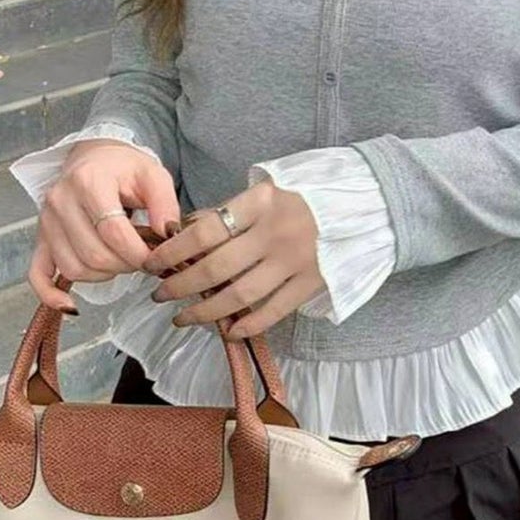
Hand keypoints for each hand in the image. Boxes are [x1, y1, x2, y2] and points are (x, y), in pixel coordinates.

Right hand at [28, 139, 179, 311]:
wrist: (93, 158)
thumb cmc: (124, 168)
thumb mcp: (153, 175)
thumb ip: (165, 204)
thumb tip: (169, 235)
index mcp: (89, 181)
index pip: (113, 232)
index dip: (138, 254)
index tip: (155, 259)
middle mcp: (60, 200)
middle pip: (94, 254)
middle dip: (125, 265)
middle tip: (141, 258)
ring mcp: (46, 221)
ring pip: (74, 268)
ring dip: (103, 276)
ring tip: (119, 260)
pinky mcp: (41, 238)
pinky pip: (38, 274)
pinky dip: (51, 295)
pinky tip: (71, 306)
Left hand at [143, 180, 322, 338]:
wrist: (367, 202)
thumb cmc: (308, 194)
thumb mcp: (268, 188)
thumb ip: (230, 210)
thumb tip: (186, 230)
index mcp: (260, 202)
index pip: (204, 231)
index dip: (172, 251)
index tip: (152, 263)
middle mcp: (275, 232)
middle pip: (215, 268)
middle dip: (180, 285)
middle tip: (160, 295)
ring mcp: (295, 260)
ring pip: (240, 295)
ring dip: (205, 311)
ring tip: (183, 318)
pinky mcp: (313, 282)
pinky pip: (274, 310)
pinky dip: (248, 325)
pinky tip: (228, 331)